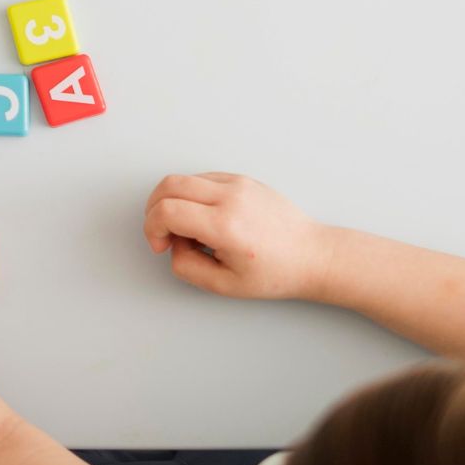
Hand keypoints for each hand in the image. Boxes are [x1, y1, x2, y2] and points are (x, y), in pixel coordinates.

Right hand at [143, 173, 334, 300]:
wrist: (312, 255)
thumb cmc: (276, 273)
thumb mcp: (224, 285)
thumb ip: (186, 266)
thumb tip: (174, 245)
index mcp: (225, 226)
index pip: (167, 210)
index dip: (152, 228)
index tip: (161, 245)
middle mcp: (230, 197)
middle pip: (168, 185)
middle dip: (154, 210)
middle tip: (164, 234)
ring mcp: (238, 183)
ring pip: (184, 179)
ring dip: (174, 202)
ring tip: (191, 231)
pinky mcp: (243, 179)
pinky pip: (203, 179)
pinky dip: (192, 196)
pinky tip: (205, 219)